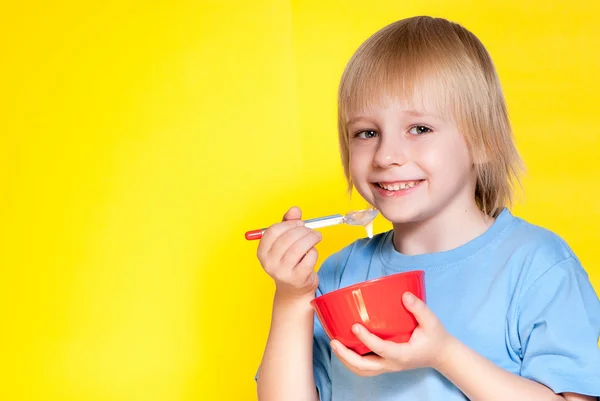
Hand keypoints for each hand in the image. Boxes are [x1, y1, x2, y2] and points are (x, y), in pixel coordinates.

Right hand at [257, 206, 321, 297]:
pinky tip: (313, 253)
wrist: (294, 290)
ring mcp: (282, 272)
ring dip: (311, 238)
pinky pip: (309, 258)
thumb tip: (295, 209)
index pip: (273, 231)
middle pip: (287, 238)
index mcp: (262, 252)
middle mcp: (269, 263)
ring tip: (316, 237)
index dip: (289, 224)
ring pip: (299, 248)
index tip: (300, 223)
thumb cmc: (289, 261)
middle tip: (311, 230)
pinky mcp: (297, 279)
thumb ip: (288, 223)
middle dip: (303, 230)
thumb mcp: (285, 242)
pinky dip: (314, 252)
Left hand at [331, 292, 454, 375]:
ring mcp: (388, 366)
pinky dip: (351, 360)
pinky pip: (365, 367)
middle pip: (365, 367)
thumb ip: (419, 308)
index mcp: (403, 354)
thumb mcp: (432, 322)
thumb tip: (404, 294)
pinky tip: (343, 347)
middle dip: (347, 357)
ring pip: (362, 370)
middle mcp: (393, 364)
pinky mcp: (384, 364)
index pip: (381, 349)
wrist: (441, 355)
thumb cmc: (435, 337)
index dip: (366, 339)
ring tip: (334, 345)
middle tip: (334, 341)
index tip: (355, 326)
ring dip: (346, 360)